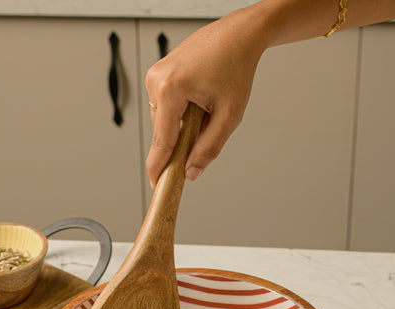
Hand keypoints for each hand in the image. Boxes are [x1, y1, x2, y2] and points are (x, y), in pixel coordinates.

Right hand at [145, 8, 265, 187]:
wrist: (239, 35)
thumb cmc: (236, 67)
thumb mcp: (229, 116)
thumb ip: (209, 149)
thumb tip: (191, 172)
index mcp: (170, 89)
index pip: (161, 141)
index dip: (160, 168)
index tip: (157, 186)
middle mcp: (156, 80)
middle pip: (162, 132)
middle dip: (181, 141)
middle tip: (207, 131)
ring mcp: (155, 74)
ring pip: (163, 120)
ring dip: (182, 125)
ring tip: (207, 107)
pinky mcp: (159, 73)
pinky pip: (165, 105)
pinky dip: (180, 112)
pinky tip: (199, 101)